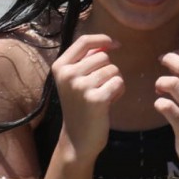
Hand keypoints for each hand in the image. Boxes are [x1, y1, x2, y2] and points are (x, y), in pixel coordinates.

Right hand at [49, 33, 123, 159]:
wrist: (77, 139)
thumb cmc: (80, 105)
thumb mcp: (75, 80)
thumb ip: (86, 60)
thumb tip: (108, 43)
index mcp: (60, 66)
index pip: (84, 41)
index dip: (102, 39)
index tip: (115, 44)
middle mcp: (67, 75)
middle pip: (103, 56)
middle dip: (108, 69)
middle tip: (99, 88)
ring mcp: (80, 87)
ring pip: (113, 69)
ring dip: (114, 81)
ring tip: (103, 95)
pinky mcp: (95, 98)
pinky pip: (119, 82)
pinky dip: (119, 92)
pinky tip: (109, 103)